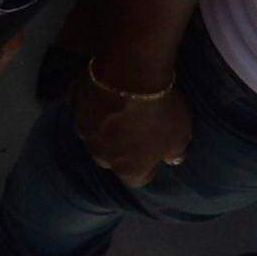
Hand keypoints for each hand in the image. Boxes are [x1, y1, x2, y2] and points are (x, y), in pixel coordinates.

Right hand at [71, 63, 193, 184]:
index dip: (147, 168)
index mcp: (128, 168)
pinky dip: (94, 106)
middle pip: (111, 159)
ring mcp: (84, 130)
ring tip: (119, 111)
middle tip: (136, 130)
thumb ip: (175, 152)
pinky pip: (85, 111)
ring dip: (105, 128)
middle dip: (121, 149)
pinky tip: (106, 94)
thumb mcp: (180, 135)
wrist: (130, 76)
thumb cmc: (160, 113)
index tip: (155, 154)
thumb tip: (172, 160)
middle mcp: (101, 155)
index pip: (137, 179)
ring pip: (95, 135)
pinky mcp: (75, 107)